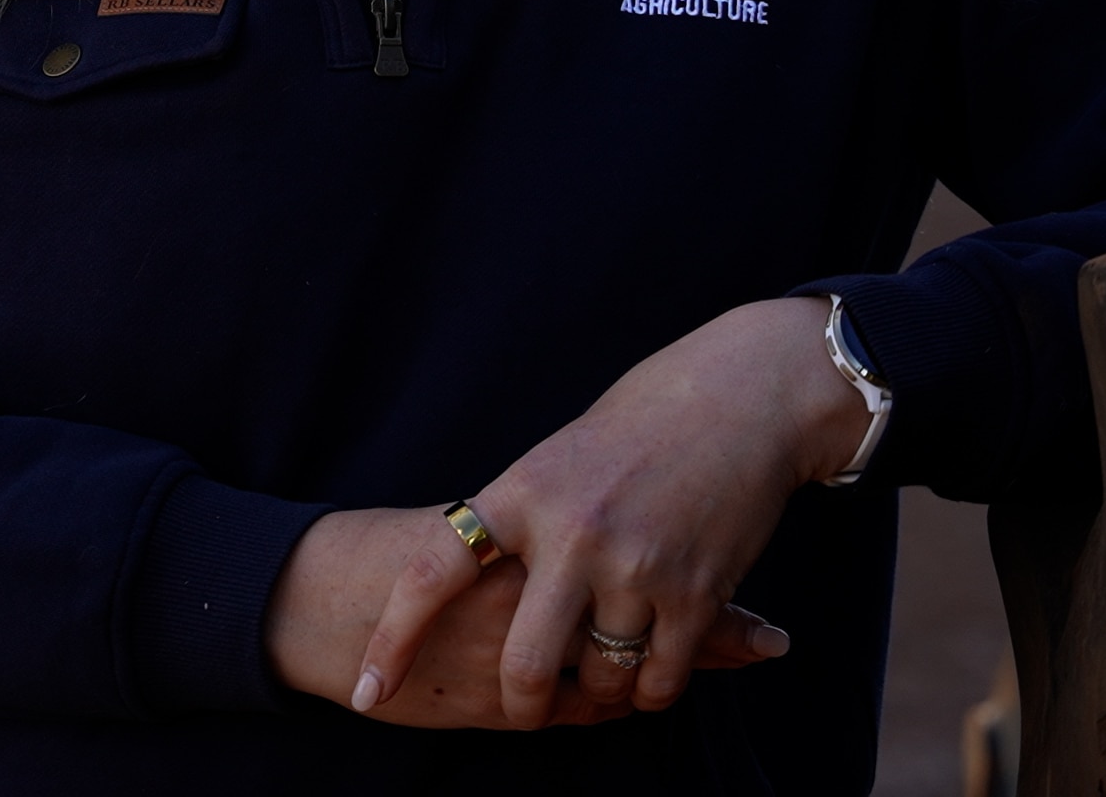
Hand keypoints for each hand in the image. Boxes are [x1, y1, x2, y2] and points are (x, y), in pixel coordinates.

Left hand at [352, 297, 865, 727]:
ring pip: (600, 678)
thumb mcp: (559, 456)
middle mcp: (572, 533)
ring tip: (604, 674)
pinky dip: (650, 691)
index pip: (436, 572)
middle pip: (524, 661)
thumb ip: (523, 517)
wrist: (740, 395)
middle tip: (522, 710)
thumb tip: (482, 571)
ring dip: (601, 693)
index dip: (394, 637)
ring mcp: (635, 566)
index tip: (365, 689)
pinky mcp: (695, 591)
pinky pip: (658, 677)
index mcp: (522, 491)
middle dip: (520, 704)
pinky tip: (649, 674)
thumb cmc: (641, 420)